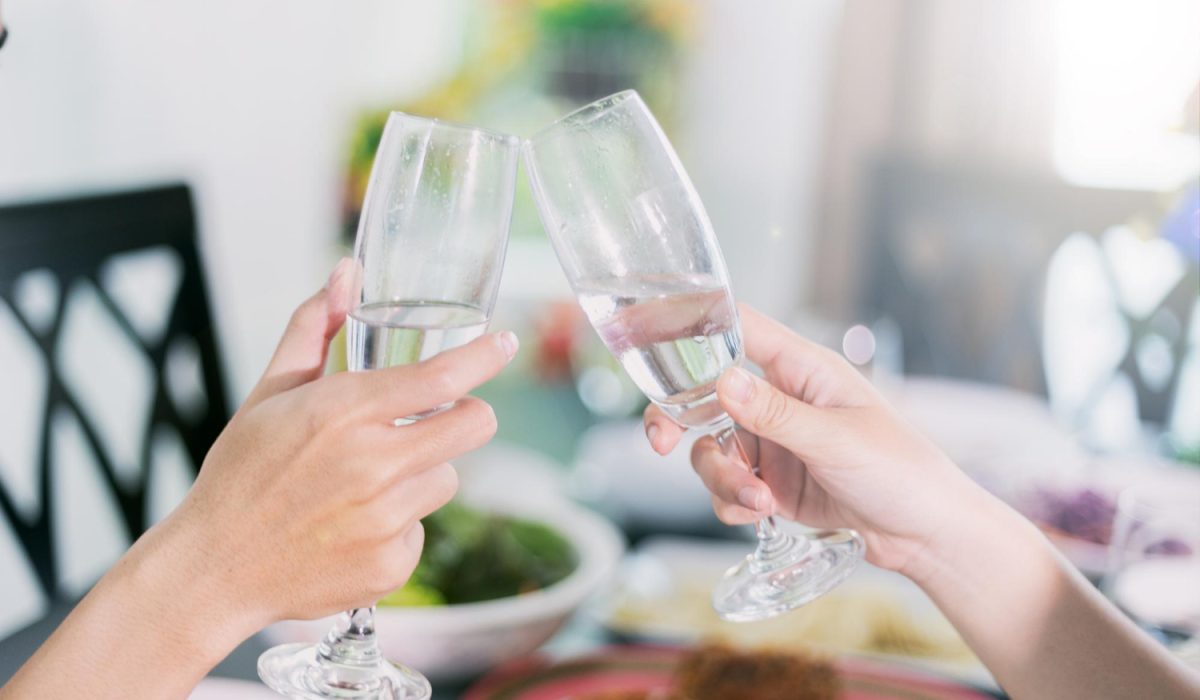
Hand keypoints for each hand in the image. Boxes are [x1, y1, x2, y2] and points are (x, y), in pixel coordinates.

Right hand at [151, 259, 517, 628]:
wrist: (215, 568)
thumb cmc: (242, 474)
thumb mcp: (270, 393)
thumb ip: (314, 327)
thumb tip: (345, 273)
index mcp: (343, 412)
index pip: (441, 377)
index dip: (484, 357)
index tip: (505, 344)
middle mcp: (373, 464)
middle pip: (473, 425)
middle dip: (468, 414)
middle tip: (442, 417)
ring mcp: (385, 519)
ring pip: (447, 477)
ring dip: (421, 474)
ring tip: (363, 485)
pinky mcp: (392, 565)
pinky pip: (422, 529)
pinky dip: (398, 525)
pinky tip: (353, 526)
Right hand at [643, 304, 983, 574]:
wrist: (926, 535)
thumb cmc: (902, 470)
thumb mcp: (837, 439)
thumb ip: (776, 414)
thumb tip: (723, 381)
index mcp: (803, 369)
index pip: (740, 328)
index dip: (695, 324)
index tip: (651, 333)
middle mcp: (781, 400)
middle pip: (705, 395)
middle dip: (678, 420)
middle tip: (661, 443)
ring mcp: (774, 444)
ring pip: (713, 449)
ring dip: (721, 478)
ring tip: (756, 503)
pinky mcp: (773, 484)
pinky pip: (728, 487)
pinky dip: (732, 502)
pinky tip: (760, 515)